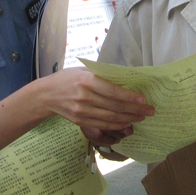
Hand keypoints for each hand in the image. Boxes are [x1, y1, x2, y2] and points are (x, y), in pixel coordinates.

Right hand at [38, 67, 153, 130]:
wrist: (46, 95)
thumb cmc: (67, 78)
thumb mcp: (83, 70)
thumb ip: (102, 74)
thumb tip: (126, 78)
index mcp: (85, 80)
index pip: (112, 91)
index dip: (129, 97)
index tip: (143, 100)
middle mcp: (84, 97)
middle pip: (114, 106)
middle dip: (135, 110)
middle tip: (150, 111)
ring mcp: (82, 111)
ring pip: (110, 118)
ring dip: (129, 118)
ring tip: (142, 117)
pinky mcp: (80, 121)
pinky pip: (103, 125)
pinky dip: (117, 125)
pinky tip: (127, 123)